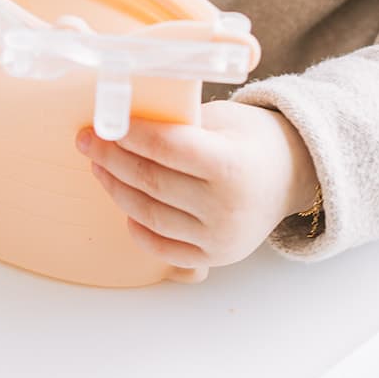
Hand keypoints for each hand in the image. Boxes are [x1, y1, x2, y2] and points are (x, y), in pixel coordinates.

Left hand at [76, 101, 317, 277]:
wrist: (290, 177)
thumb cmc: (251, 140)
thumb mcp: (223, 119)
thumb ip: (180, 124)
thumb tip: (123, 121)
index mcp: (233, 165)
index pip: (168, 147)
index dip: (130, 134)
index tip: (103, 121)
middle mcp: (227, 208)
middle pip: (152, 182)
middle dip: (112, 159)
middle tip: (88, 140)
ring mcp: (220, 239)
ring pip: (150, 216)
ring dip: (116, 189)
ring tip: (99, 166)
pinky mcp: (213, 258)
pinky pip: (161, 247)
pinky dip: (137, 226)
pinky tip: (124, 204)